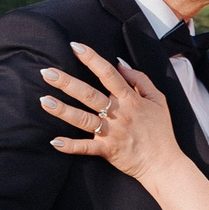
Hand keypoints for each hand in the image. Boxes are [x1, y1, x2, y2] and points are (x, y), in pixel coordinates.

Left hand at [41, 42, 179, 183]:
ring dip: (63, 110)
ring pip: (83, 119)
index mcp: (130, 99)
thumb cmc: (160, 130)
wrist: (164, 163)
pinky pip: (86, 148)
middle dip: (67, 82)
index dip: (91, 59)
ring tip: (44, 101)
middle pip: (89, 94)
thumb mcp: (158, 99)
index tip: (75, 46)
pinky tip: (55, 141)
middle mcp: (118, 114)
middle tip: (46, 72)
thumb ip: (140, 80)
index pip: (108, 74)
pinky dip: (70, 146)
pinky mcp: (107, 150)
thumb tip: (121, 63)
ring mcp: (111, 133)